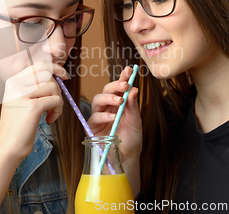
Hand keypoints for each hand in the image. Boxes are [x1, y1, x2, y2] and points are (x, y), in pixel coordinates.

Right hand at [0, 62, 68, 159]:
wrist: (7, 147)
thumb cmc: (17, 126)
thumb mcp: (19, 101)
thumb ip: (32, 87)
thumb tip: (55, 76)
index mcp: (12, 82)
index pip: (38, 65)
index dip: (54, 68)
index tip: (64, 76)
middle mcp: (15, 85)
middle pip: (47, 74)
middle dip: (57, 87)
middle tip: (55, 103)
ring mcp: (23, 95)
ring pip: (53, 87)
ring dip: (58, 102)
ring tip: (50, 114)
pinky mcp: (32, 107)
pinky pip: (56, 101)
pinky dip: (58, 111)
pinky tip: (49, 120)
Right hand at [88, 66, 141, 193]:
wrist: (127, 158)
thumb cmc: (131, 140)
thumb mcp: (136, 121)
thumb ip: (133, 106)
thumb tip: (134, 88)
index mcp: (119, 105)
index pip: (119, 88)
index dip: (122, 78)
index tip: (128, 70)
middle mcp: (108, 108)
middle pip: (105, 91)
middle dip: (114, 86)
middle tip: (124, 86)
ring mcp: (99, 117)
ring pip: (98, 101)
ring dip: (108, 98)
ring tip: (119, 101)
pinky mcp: (93, 127)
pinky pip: (94, 117)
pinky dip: (103, 116)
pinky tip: (112, 117)